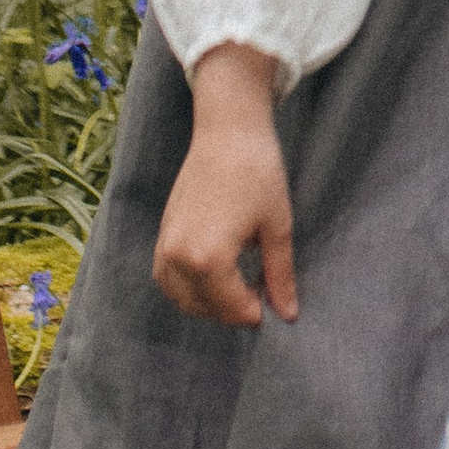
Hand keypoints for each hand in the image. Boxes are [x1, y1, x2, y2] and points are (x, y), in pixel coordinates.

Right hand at [154, 45, 296, 325]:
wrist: (227, 134)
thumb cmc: (259, 175)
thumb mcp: (277, 228)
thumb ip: (279, 275)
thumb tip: (288, 314)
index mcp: (208, 258)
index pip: (231, 308)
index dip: (256, 313)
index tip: (274, 308)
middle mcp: (178, 258)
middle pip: (204, 307)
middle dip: (232, 310)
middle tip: (261, 295)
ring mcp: (165, 247)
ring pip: (182, 298)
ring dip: (208, 303)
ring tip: (241, 286)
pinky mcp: (161, 235)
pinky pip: (167, 279)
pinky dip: (188, 288)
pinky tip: (216, 276)